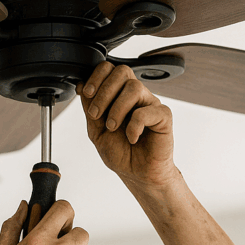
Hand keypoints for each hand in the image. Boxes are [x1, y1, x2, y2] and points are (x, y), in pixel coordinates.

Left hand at [76, 61, 177, 187]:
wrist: (137, 174)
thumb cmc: (121, 153)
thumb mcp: (96, 131)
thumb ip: (89, 109)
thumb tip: (81, 87)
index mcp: (119, 95)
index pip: (110, 70)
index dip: (96, 77)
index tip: (87, 93)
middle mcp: (136, 96)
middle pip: (122, 72)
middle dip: (104, 91)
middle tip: (96, 114)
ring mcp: (150, 104)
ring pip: (134, 88)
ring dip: (117, 109)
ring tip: (112, 127)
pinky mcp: (163, 117)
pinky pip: (148, 111)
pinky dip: (135, 125)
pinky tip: (132, 138)